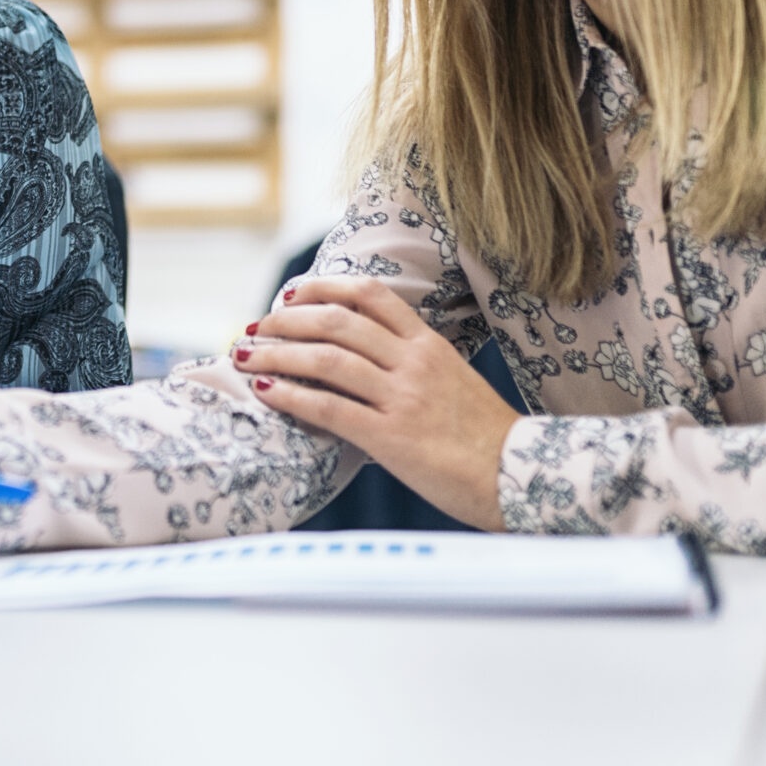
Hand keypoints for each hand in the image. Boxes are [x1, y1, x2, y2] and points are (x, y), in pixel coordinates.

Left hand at [235, 276, 518, 531]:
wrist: (521, 477)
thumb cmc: (487, 438)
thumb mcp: (455, 382)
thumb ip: (415, 365)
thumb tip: (369, 361)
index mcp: (429, 344)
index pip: (370, 295)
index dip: (323, 288)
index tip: (291, 294)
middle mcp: (413, 362)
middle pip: (336, 321)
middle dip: (285, 321)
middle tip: (255, 327)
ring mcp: (402, 398)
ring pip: (324, 359)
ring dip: (275, 354)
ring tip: (244, 356)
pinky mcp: (391, 437)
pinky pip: (329, 408)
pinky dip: (290, 396)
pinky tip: (265, 392)